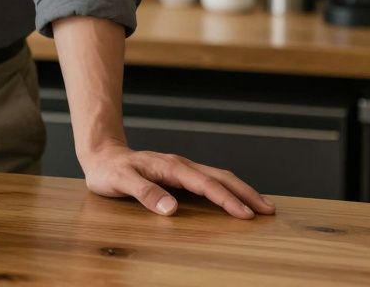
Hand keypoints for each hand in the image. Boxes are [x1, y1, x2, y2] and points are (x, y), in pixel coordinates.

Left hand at [81, 144, 276, 218]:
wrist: (101, 155)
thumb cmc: (108, 170)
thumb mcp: (120, 182)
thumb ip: (144, 193)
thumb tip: (171, 209)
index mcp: (170, 167)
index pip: (205, 185)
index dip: (226, 199)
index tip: (246, 214)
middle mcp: (180, 165)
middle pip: (220, 177)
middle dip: (245, 193)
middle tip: (269, 210)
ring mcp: (181, 169)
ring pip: (217, 177)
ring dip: (240, 190)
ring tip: (262, 205)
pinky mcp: (179, 174)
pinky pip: (209, 181)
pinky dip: (227, 189)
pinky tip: (235, 199)